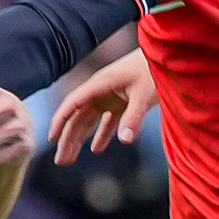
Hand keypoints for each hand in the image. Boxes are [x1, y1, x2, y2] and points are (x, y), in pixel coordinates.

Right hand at [46, 48, 155, 164]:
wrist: (167, 56)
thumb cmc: (154, 70)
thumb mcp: (145, 94)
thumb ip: (134, 117)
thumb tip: (124, 141)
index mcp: (100, 84)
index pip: (73, 103)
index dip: (60, 120)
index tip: (51, 138)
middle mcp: (101, 90)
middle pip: (78, 117)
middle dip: (68, 139)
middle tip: (61, 161)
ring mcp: (110, 96)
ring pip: (89, 120)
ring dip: (80, 139)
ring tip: (70, 159)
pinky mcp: (122, 101)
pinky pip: (107, 121)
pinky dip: (101, 134)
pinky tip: (96, 150)